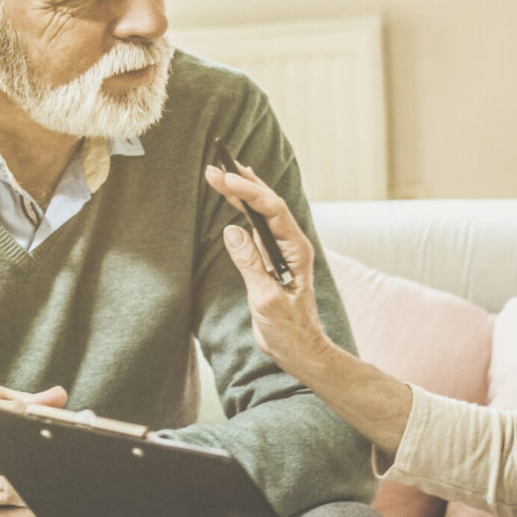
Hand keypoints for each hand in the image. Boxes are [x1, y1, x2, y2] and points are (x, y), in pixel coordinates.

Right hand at [204, 162, 333, 378]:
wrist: (300, 349)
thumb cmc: (289, 329)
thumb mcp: (267, 300)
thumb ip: (251, 264)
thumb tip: (233, 231)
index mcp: (296, 250)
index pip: (272, 211)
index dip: (249, 192)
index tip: (226, 179)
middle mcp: (291, 245)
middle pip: (267, 204)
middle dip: (242, 184)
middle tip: (216, 167)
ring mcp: (282, 250)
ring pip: (262, 212)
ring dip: (242, 192)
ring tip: (222, 172)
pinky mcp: (271, 258)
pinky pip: (258, 226)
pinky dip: (245, 208)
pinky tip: (236, 196)